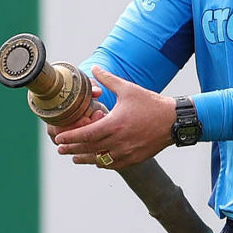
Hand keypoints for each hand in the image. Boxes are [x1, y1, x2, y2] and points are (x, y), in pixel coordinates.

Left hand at [53, 67, 175, 167]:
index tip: (59, 139)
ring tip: (74, 158)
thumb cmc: (151, 104)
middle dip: (72, 149)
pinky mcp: (134, 159)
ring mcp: (127, 152)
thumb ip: (108, 79)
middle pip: (89, 149)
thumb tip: (94, 68)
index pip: (86, 134)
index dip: (71, 137)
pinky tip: (96, 161)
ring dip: (85, 159)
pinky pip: (114, 165)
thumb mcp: (128, 89)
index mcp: (114, 124)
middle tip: (60, 149)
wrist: (173, 121)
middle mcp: (119, 141)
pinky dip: (102, 163)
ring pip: (100, 160)